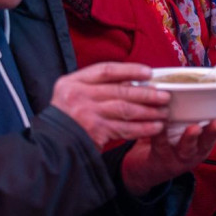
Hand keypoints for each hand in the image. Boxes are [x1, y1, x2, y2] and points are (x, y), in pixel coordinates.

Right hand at [51, 63, 169, 148]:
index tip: (149, 72)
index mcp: (72, 82)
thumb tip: (130, 82)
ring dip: (148, 111)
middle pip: (120, 91)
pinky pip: (125, 129)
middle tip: (165, 95)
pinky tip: (155, 127)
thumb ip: (93, 86)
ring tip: (164, 112)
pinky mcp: (95, 133)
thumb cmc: (65, 119)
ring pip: (125, 109)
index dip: (130, 70)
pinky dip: (142, 128)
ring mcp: (87, 115)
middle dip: (146, 93)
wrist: (49, 145)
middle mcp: (79, 96)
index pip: (106, 70)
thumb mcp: (70, 94)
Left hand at [120, 96, 215, 194]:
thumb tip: (201, 75)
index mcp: (209, 135)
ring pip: (189, 147)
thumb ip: (196, 105)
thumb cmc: (175, 136)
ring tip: (194, 128)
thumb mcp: (190, 122)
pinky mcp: (163, 158)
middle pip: (210, 139)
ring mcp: (181, 155)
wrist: (153, 166)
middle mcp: (199, 147)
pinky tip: (160, 126)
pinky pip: (161, 145)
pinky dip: (161, 136)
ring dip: (192, 137)